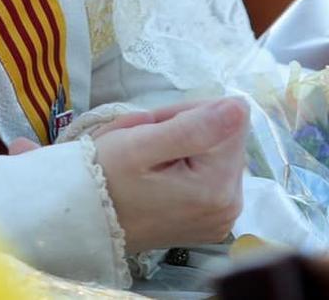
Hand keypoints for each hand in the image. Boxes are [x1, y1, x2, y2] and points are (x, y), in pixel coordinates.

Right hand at [92, 97, 248, 254]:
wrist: (87, 219)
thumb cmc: (106, 180)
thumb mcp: (140, 146)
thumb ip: (193, 127)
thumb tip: (241, 107)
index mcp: (219, 187)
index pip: (227, 117)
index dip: (189, 113)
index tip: (157, 128)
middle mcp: (231, 206)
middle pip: (224, 136)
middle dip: (187, 129)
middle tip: (148, 143)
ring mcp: (223, 217)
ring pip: (216, 151)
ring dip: (185, 145)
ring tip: (150, 160)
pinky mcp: (213, 220)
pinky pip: (209, 173)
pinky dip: (186, 165)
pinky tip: (160, 175)